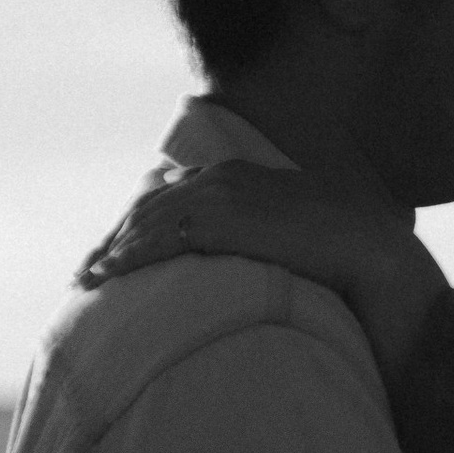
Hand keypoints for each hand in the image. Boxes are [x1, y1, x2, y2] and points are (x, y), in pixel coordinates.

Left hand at [77, 154, 412, 316]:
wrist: (366, 246)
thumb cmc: (341, 246)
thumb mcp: (293, 225)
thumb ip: (262, 225)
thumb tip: (244, 245)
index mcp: (237, 173)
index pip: (173, 194)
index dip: (141, 222)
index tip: (118, 248)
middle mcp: (221, 177)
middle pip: (150, 206)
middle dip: (116, 238)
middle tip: (87, 269)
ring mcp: (219, 196)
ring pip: (147, 222)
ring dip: (112, 250)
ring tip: (87, 279)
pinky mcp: (219, 221)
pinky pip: (159, 240)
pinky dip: (127, 257)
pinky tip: (107, 276)